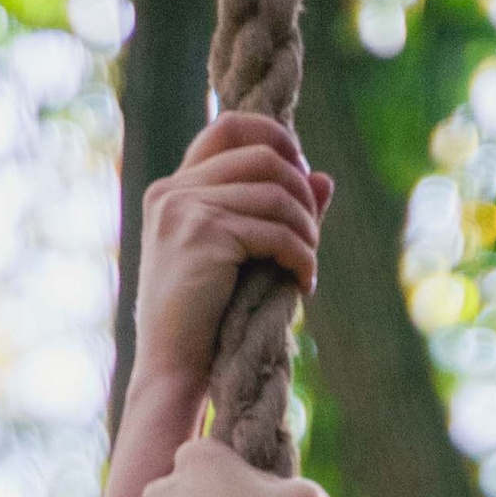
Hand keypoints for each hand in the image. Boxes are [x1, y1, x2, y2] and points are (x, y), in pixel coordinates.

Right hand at [132, 112, 329, 398]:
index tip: (302, 172)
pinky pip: (274, 230)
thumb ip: (271, 212)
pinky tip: (304, 282)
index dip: (274, 136)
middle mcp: (173, 191)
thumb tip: (325, 178)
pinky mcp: (204, 235)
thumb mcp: (235, 256)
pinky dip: (300, 255)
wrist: (171, 369)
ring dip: (306, 229)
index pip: (228, 127)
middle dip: (301, 192)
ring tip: (308, 264)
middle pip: (262, 156)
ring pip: (275, 192)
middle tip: (312, 235)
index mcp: (172, 190)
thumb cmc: (201, 322)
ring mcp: (185, 210)